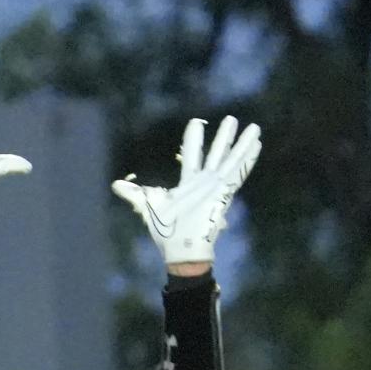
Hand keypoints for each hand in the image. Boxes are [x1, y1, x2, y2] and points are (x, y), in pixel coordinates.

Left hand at [112, 114, 261, 267]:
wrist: (181, 250)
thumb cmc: (166, 232)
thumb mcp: (146, 206)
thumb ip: (133, 194)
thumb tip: (114, 185)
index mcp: (189, 183)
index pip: (193, 154)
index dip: (194, 138)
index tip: (197, 123)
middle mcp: (205, 182)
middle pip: (216, 153)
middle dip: (224, 137)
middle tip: (231, 119)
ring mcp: (217, 187)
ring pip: (231, 159)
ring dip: (241, 143)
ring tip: (254, 127)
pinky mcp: (225, 194)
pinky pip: (239, 173)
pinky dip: (248, 159)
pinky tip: (256, 145)